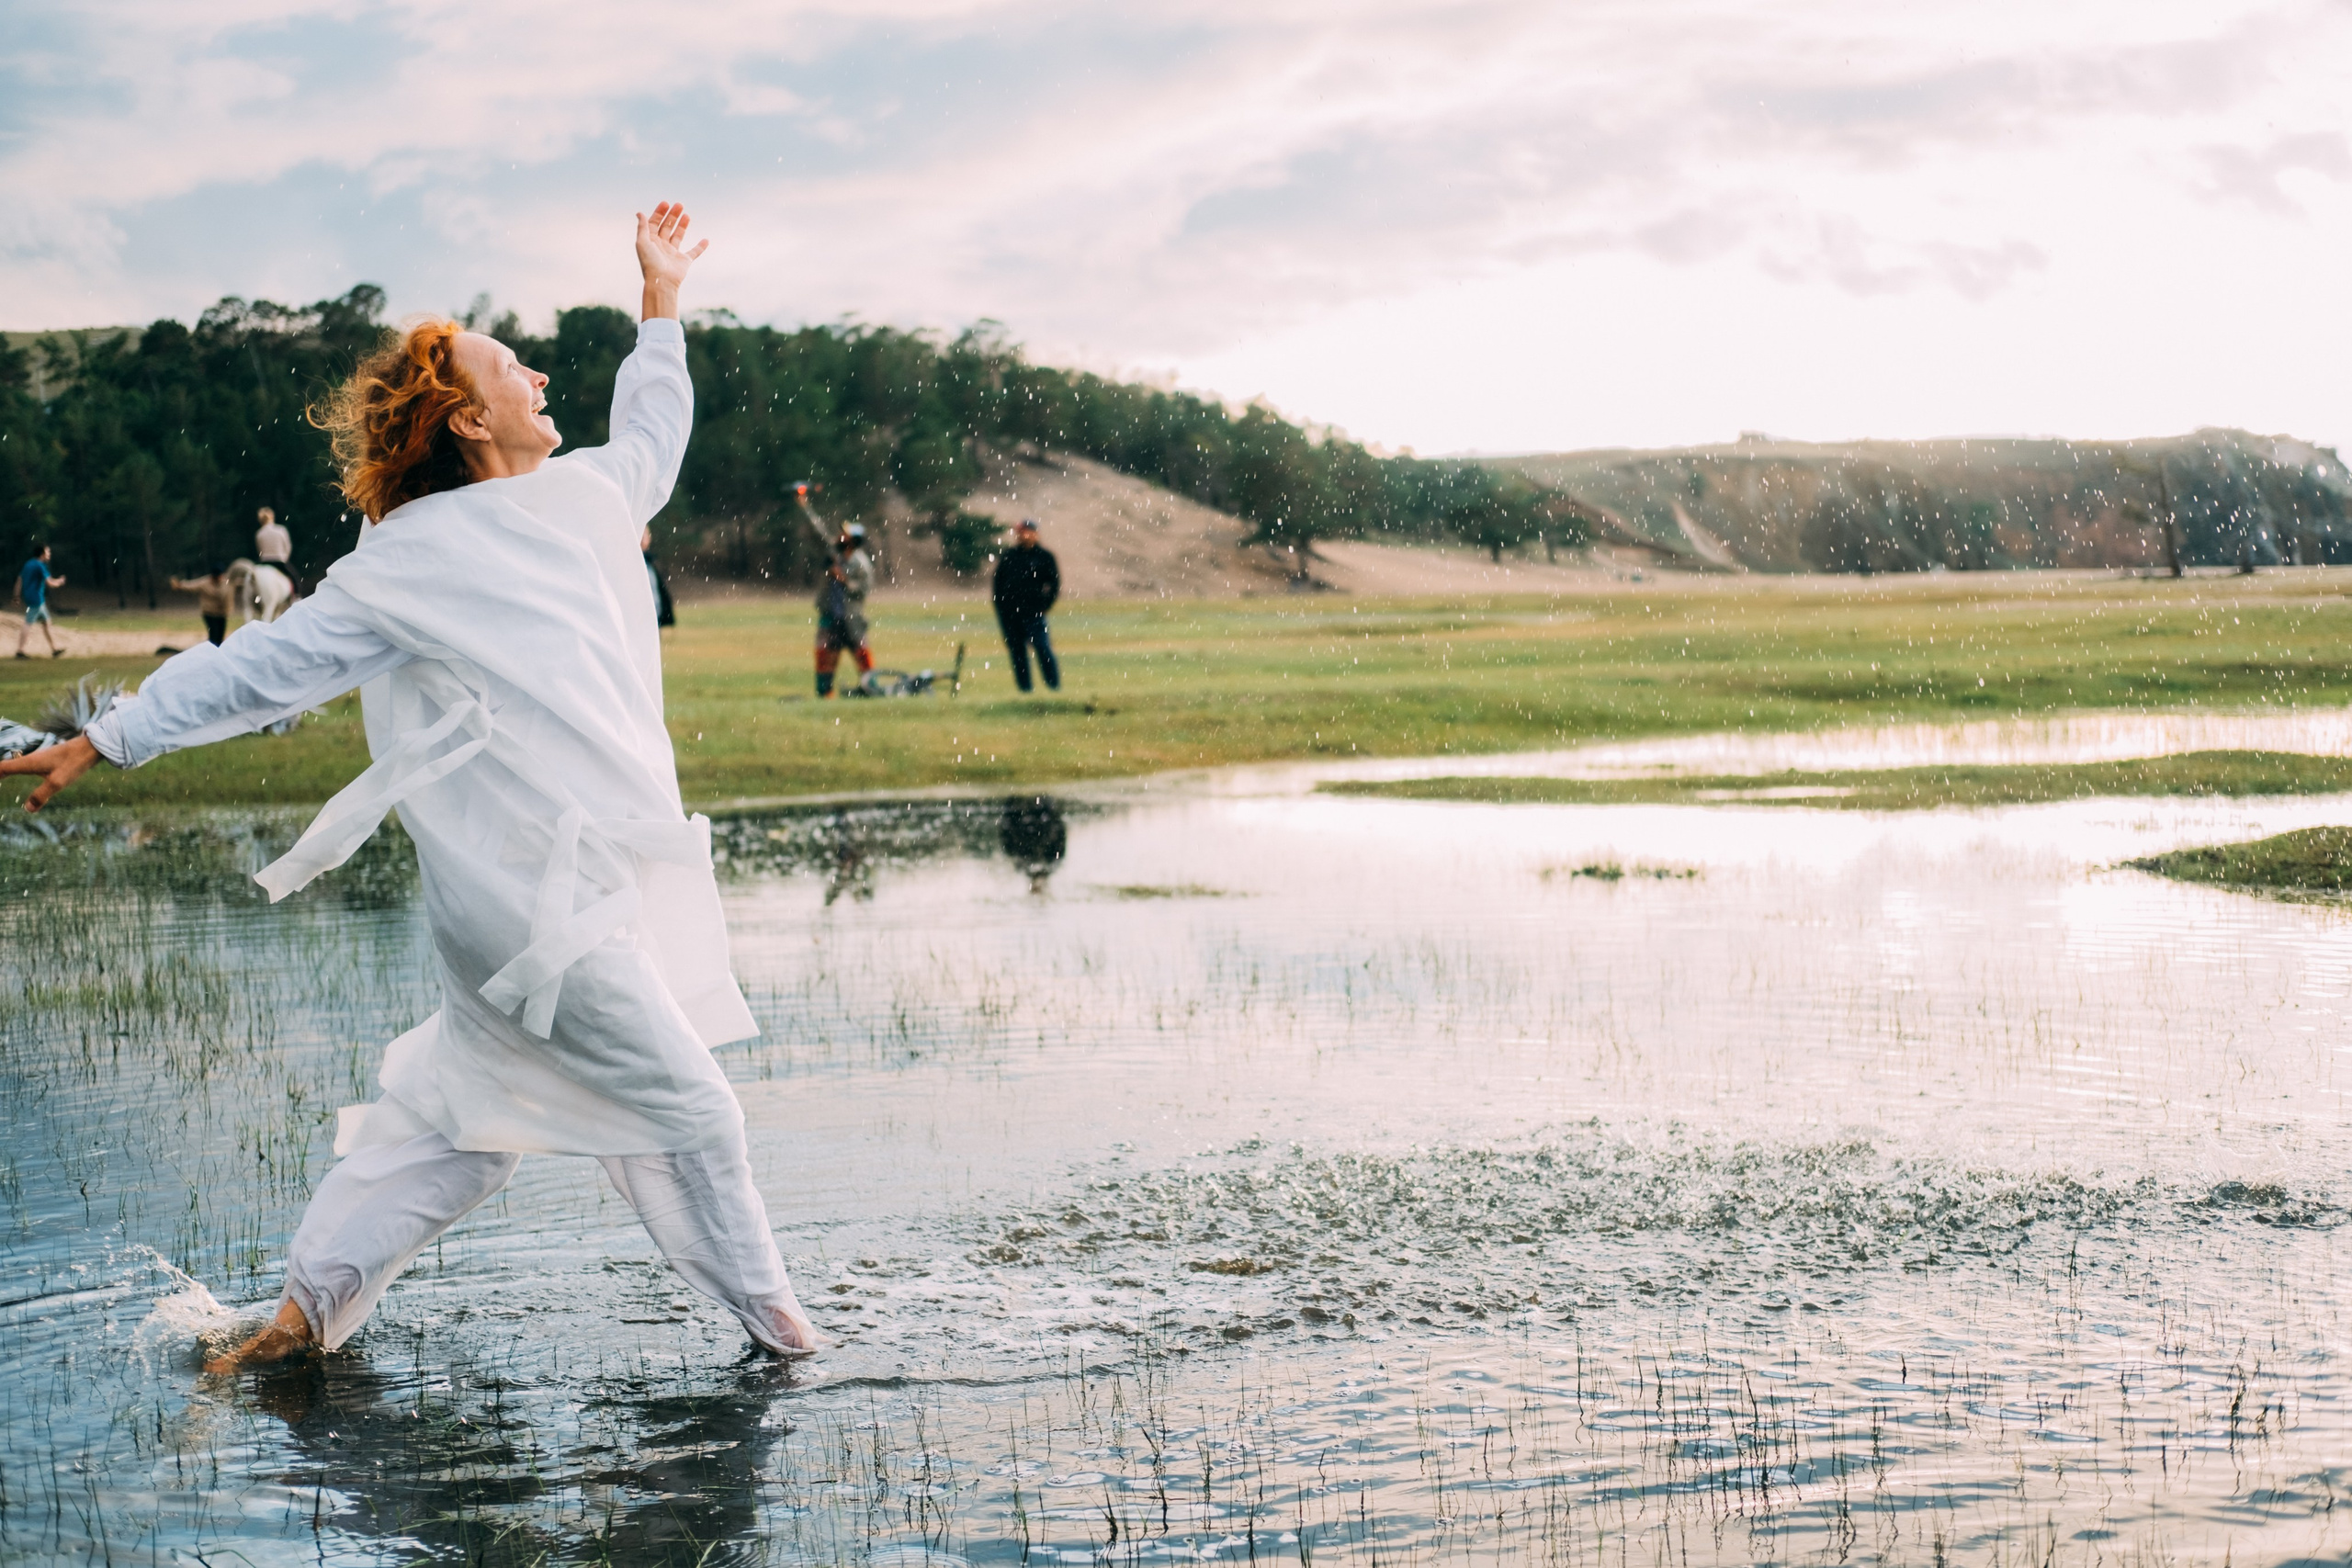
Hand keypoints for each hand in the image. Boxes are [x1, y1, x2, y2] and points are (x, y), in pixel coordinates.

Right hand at [0, 735, 100, 811]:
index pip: (2, 768)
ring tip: (1, 778)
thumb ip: (42, 795)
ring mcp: (40, 758)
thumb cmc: (75, 762)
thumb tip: (28, 809)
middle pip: (6, 766)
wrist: (91, 747)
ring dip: (6, 771)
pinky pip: (27, 765)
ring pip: (17, 765)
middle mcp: (31, 759)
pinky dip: (18, 770)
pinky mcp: (48, 760)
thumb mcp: (58, 781)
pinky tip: (22, 773)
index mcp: (29, 763)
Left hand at [636, 202, 707, 319]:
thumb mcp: (642, 242)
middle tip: (679, 205)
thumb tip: (640, 213)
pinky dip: (700, 247)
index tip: (666, 203)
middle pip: (667, 226)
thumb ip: (642, 227)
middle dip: (672, 215)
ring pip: (678, 235)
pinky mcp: (684, 261)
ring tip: (687, 215)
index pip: (654, 223)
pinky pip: (694, 252)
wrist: (661, 281)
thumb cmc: (650, 263)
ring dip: (682, 225)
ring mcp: (673, 253)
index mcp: (650, 241)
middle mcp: (661, 245)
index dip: (659, 213)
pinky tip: (706, 240)